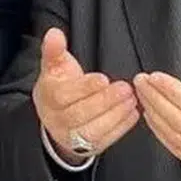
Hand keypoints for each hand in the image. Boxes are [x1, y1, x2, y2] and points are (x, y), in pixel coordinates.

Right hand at [33, 28, 137, 164]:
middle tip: (126, 88)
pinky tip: (133, 113)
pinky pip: (105, 140)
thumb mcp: (55, 67)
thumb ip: (55, 50)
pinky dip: (121, 127)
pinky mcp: (87, 147)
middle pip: (79, 114)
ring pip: (93, 129)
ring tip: (132, 100)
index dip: (84, 88)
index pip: (64, 95)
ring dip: (115, 114)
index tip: (103, 79)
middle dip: (105, 101)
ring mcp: (71, 136)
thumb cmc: (60, 86)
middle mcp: (56, 119)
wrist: (55, 115)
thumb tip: (54, 33)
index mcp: (47, 97)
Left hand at [135, 65, 180, 177]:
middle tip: (141, 81)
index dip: (172, 90)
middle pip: (179, 119)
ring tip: (142, 95)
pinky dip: (160, 132)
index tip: (155, 77)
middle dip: (155, 98)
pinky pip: (176, 149)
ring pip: (174, 135)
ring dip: (153, 113)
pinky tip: (151, 118)